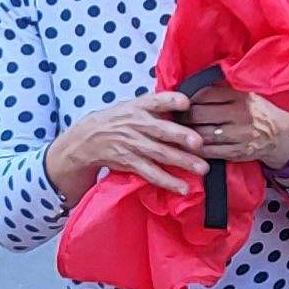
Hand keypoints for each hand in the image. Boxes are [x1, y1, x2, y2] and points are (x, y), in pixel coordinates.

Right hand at [49, 91, 207, 194]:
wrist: (87, 139)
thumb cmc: (117, 120)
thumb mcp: (131, 105)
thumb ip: (155, 105)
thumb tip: (187, 103)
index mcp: (139, 107)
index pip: (156, 100)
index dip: (170, 100)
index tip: (186, 103)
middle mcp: (136, 125)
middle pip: (160, 130)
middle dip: (180, 136)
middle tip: (200, 142)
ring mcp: (133, 145)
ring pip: (160, 154)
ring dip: (182, 161)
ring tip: (202, 169)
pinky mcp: (130, 163)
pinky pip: (151, 173)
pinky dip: (168, 181)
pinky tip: (183, 188)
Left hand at [181, 83, 288, 169]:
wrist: (279, 135)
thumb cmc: (257, 111)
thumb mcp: (246, 93)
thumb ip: (224, 88)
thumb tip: (194, 81)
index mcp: (240, 96)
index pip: (206, 94)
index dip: (188, 98)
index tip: (179, 101)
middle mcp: (240, 114)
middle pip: (200, 114)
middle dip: (183, 116)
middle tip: (175, 117)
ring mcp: (239, 134)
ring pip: (202, 134)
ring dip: (187, 134)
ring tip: (178, 131)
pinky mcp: (238, 151)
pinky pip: (210, 151)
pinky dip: (197, 149)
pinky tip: (189, 146)